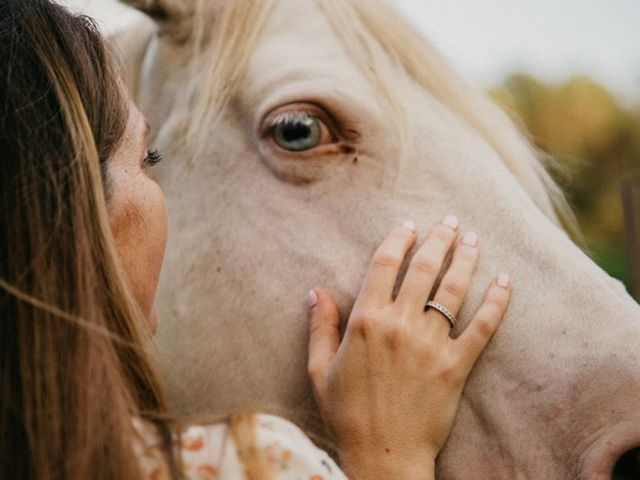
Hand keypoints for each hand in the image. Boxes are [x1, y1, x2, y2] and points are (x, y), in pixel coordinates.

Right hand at [307, 217, 510, 479]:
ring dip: (465, 259)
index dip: (398, 239)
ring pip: (453, 290)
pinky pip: (482, 327)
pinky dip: (496, 302)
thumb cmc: (347, 414)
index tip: (408, 224)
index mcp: (366, 321)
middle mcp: (400, 325)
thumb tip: (315, 291)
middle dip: (438, 239)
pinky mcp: (456, 365)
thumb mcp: (320, 370)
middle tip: (449, 221)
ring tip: (473, 239)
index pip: (385, 265)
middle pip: (423, 269)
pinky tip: (505, 281)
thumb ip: (320, 327)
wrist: (384, 455)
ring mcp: (431, 344)